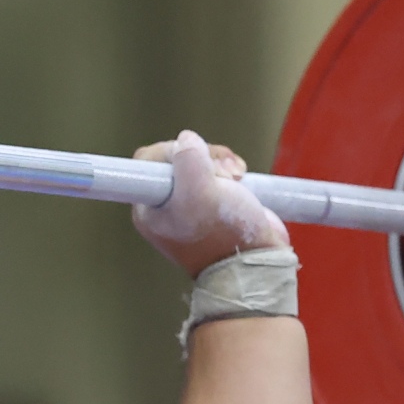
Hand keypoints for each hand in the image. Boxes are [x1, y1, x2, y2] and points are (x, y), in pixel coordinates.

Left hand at [131, 130, 287, 273]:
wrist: (256, 263)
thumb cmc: (223, 236)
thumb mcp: (197, 194)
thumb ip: (187, 160)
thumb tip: (187, 140)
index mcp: (150, 208)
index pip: (147, 160)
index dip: (172, 151)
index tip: (195, 160)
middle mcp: (167, 204)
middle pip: (178, 156)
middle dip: (204, 157)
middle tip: (224, 173)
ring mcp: (192, 202)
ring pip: (200, 161)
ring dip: (221, 162)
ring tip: (237, 177)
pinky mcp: (215, 200)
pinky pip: (218, 170)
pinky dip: (231, 168)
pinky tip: (242, 177)